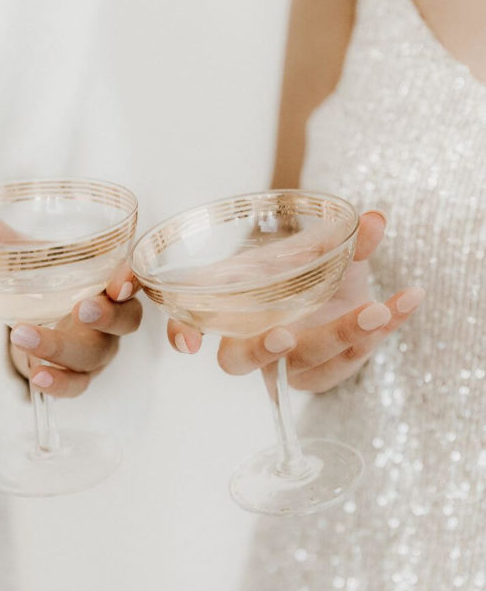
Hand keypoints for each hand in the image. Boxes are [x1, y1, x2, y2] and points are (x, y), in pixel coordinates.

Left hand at [0, 187, 142, 396]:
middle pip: (125, 321)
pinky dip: (58, 384)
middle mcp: (111, 317)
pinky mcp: (78, 376)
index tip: (119, 280)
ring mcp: (97, 350)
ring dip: (61, 348)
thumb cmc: (42, 281)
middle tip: (81, 309)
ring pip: (93, 356)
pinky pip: (77, 386)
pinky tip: (35, 376)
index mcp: (105, 280)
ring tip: (23, 337)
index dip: (131, 281)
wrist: (33, 322)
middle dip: (107, 316)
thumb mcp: (19, 254)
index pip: (131, 279)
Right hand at [166, 211, 424, 392]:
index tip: (188, 345)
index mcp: (231, 308)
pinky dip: (385, 327)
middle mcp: (254, 341)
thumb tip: (374, 220)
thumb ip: (338, 237)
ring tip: (377, 309)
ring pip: (310, 363)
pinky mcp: (330, 370)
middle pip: (243, 361)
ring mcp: (293, 361)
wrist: (336, 287)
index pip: (190, 322)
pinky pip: (354, 358)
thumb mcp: (309, 247)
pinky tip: (408, 298)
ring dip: (344, 336)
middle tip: (286, 335)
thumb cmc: (299, 268)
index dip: (181, 334)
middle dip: (263, 351)